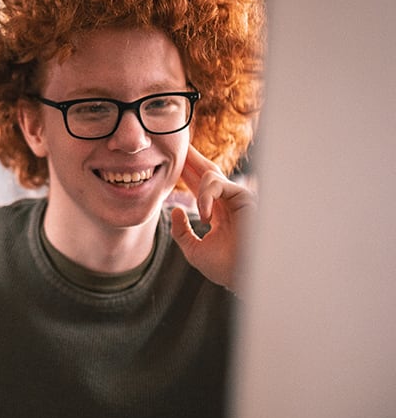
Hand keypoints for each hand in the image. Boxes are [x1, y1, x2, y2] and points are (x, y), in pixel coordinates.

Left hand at [169, 145, 256, 291]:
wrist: (243, 276)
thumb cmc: (225, 267)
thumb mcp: (194, 249)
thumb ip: (182, 231)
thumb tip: (174, 210)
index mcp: (217, 212)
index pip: (198, 185)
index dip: (185, 172)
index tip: (171, 161)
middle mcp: (227, 202)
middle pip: (206, 171)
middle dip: (191, 157)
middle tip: (177, 141)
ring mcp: (237, 198)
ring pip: (211, 174)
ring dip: (196, 182)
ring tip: (199, 212)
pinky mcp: (245, 197)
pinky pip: (219, 184)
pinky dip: (207, 196)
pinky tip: (205, 215)